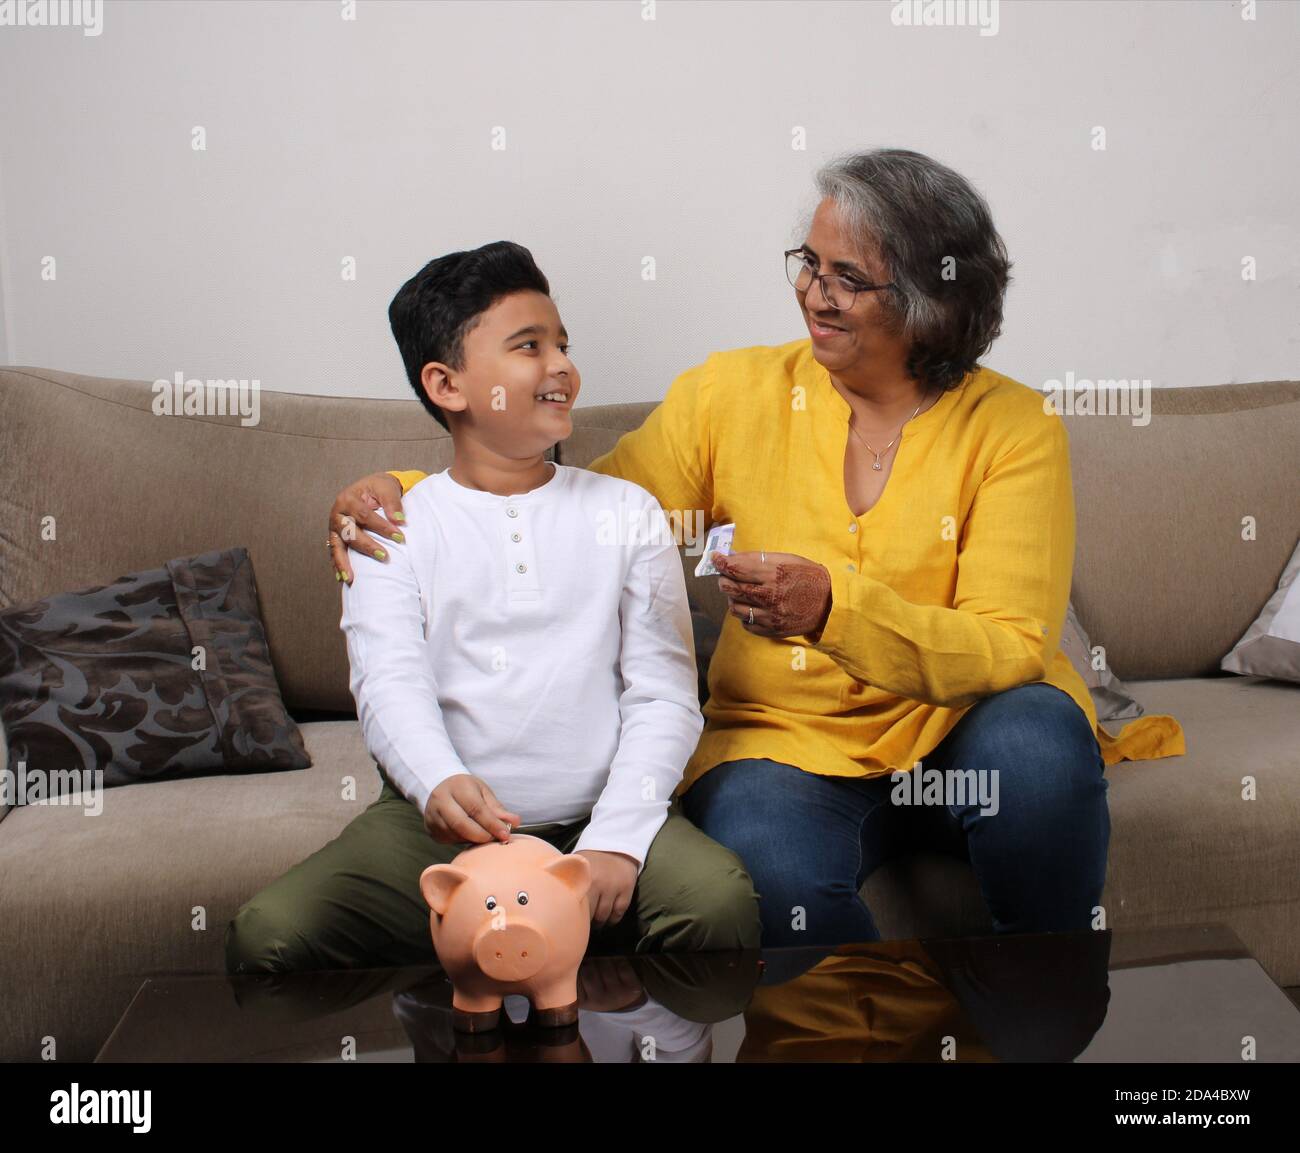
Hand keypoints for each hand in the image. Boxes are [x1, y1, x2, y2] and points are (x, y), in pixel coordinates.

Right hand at [328, 472, 407, 585]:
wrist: (368, 489)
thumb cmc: (378, 488)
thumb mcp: (386, 488)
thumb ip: (392, 502)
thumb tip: (399, 519)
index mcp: (348, 499)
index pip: (365, 515)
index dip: (382, 527)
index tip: (400, 537)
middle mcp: (337, 514)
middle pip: (350, 532)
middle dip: (367, 546)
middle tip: (384, 557)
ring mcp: (334, 527)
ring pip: (337, 547)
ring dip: (343, 563)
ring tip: (351, 579)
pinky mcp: (336, 537)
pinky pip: (335, 553)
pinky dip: (338, 566)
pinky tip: (343, 578)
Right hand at [422, 774, 521, 844]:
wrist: (438, 787)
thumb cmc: (465, 789)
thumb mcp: (483, 792)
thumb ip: (497, 808)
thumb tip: (515, 822)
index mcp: (456, 787)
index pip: (476, 809)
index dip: (492, 824)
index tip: (505, 834)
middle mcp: (440, 801)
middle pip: (461, 824)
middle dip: (481, 835)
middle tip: (495, 839)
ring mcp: (433, 816)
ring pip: (455, 835)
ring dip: (473, 839)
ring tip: (484, 835)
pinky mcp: (431, 830)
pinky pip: (450, 840)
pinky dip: (463, 840)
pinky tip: (470, 835)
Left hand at [573, 849, 638, 928]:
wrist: (617, 844)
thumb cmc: (592, 859)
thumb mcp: (577, 867)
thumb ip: (569, 883)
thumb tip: (556, 903)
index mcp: (582, 878)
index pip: (574, 905)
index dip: (571, 917)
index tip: (569, 923)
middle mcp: (598, 883)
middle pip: (589, 914)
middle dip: (585, 923)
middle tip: (581, 926)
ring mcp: (613, 887)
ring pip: (604, 916)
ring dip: (598, 923)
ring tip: (594, 924)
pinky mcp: (627, 889)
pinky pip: (618, 913)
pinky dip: (612, 920)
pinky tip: (608, 920)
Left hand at [713, 550, 831, 638]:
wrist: (831, 603)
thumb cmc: (808, 577)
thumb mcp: (787, 559)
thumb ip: (760, 560)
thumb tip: (733, 558)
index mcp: (773, 573)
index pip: (735, 568)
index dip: (721, 562)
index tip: (715, 559)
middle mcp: (769, 594)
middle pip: (730, 588)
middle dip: (723, 580)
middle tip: (725, 576)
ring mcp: (770, 614)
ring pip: (734, 607)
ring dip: (732, 599)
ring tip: (740, 593)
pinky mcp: (772, 629)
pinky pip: (746, 623)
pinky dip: (745, 615)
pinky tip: (753, 608)